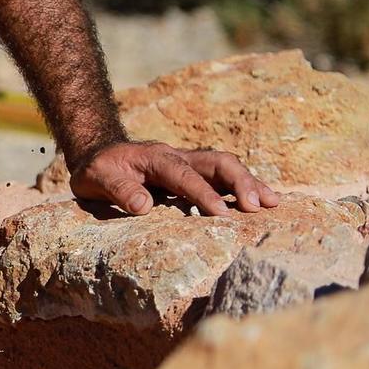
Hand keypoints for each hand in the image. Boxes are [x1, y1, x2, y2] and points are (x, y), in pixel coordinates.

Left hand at [70, 140, 280, 216]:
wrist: (99, 156)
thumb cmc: (98, 170)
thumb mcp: (96, 179)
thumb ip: (118, 190)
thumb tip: (144, 205)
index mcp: (155, 158)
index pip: (183, 174)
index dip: (203, 192)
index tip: (221, 212)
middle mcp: (178, 157)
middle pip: (216, 161)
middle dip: (239, 181)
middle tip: (257, 206)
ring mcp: (189, 164)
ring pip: (226, 167)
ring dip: (249, 183)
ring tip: (272, 204)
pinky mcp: (195, 174)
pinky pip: (224, 178)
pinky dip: (245, 188)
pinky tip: (264, 203)